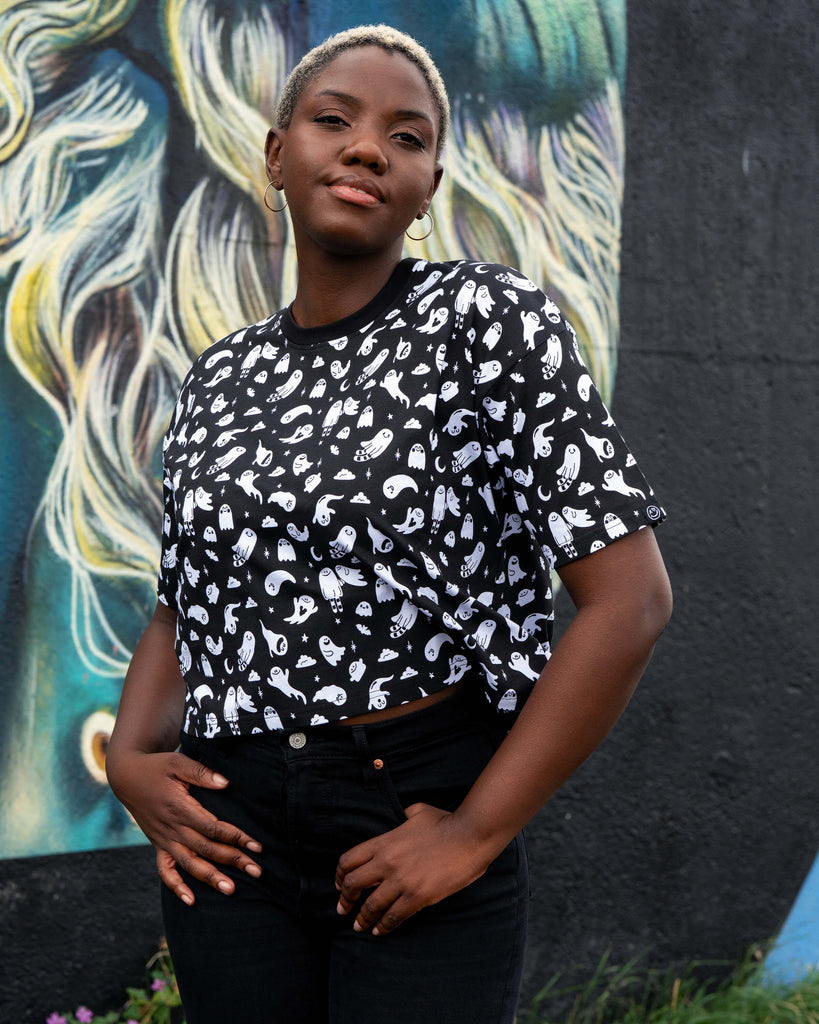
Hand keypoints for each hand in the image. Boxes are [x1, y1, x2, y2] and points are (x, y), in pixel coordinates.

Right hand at [108, 750, 261, 904]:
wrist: (127, 777)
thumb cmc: (157, 767)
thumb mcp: (177, 762)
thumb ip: (201, 773)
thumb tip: (226, 783)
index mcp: (180, 808)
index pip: (213, 828)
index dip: (236, 837)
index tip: (257, 846)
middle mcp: (173, 828)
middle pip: (207, 849)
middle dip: (233, 860)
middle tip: (257, 871)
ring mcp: (164, 840)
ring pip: (190, 864)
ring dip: (211, 878)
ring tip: (231, 890)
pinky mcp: (158, 845)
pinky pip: (165, 871)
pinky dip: (176, 887)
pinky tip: (191, 901)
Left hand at [334, 803, 493, 935]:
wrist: (469, 835)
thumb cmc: (446, 821)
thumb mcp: (418, 811)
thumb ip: (403, 816)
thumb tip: (401, 817)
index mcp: (384, 841)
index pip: (348, 860)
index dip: (339, 875)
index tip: (339, 885)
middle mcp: (387, 862)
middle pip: (352, 884)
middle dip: (345, 900)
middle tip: (343, 909)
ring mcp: (401, 880)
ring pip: (371, 906)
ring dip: (362, 919)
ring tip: (360, 926)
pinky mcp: (418, 896)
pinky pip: (393, 917)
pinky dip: (383, 926)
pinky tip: (380, 930)